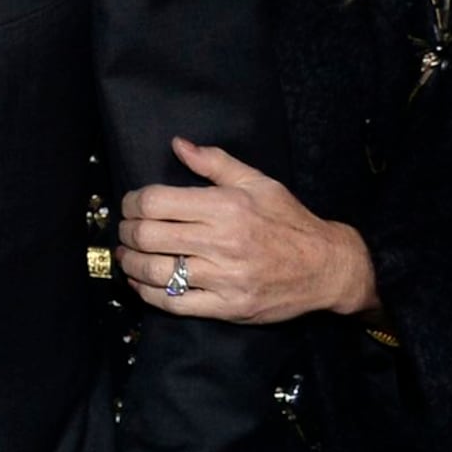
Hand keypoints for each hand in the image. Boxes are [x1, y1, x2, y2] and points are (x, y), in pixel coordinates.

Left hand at [118, 137, 378, 323]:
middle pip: (149, 236)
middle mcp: (223, 242)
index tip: (131, 204)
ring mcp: (224, 278)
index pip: (156, 202)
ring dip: (131, 264)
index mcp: (227, 206)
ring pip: (156, 272)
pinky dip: (148, 294)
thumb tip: (178, 145)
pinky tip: (142, 284)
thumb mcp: (258, 182)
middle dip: (127, 232)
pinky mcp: (226, 307)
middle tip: (125, 230)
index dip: (133, 202)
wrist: (326, 267)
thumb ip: (215, 163)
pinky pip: (174, 303)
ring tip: (127, 255)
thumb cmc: (290, 221)